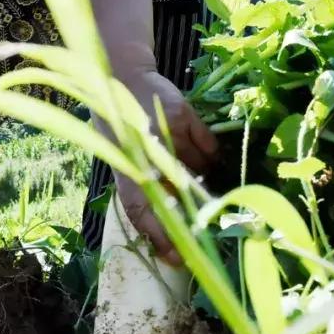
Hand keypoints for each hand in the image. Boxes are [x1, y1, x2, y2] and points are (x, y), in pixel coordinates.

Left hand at [115, 70, 219, 264]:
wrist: (123, 75)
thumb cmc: (123, 123)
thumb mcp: (125, 154)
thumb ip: (145, 184)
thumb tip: (175, 222)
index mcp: (125, 166)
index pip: (139, 208)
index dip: (157, 236)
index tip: (176, 258)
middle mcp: (142, 149)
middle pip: (172, 192)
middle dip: (190, 216)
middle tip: (205, 233)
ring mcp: (165, 131)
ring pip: (196, 169)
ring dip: (203, 180)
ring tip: (205, 184)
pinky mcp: (182, 113)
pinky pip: (207, 145)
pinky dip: (210, 154)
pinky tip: (208, 157)